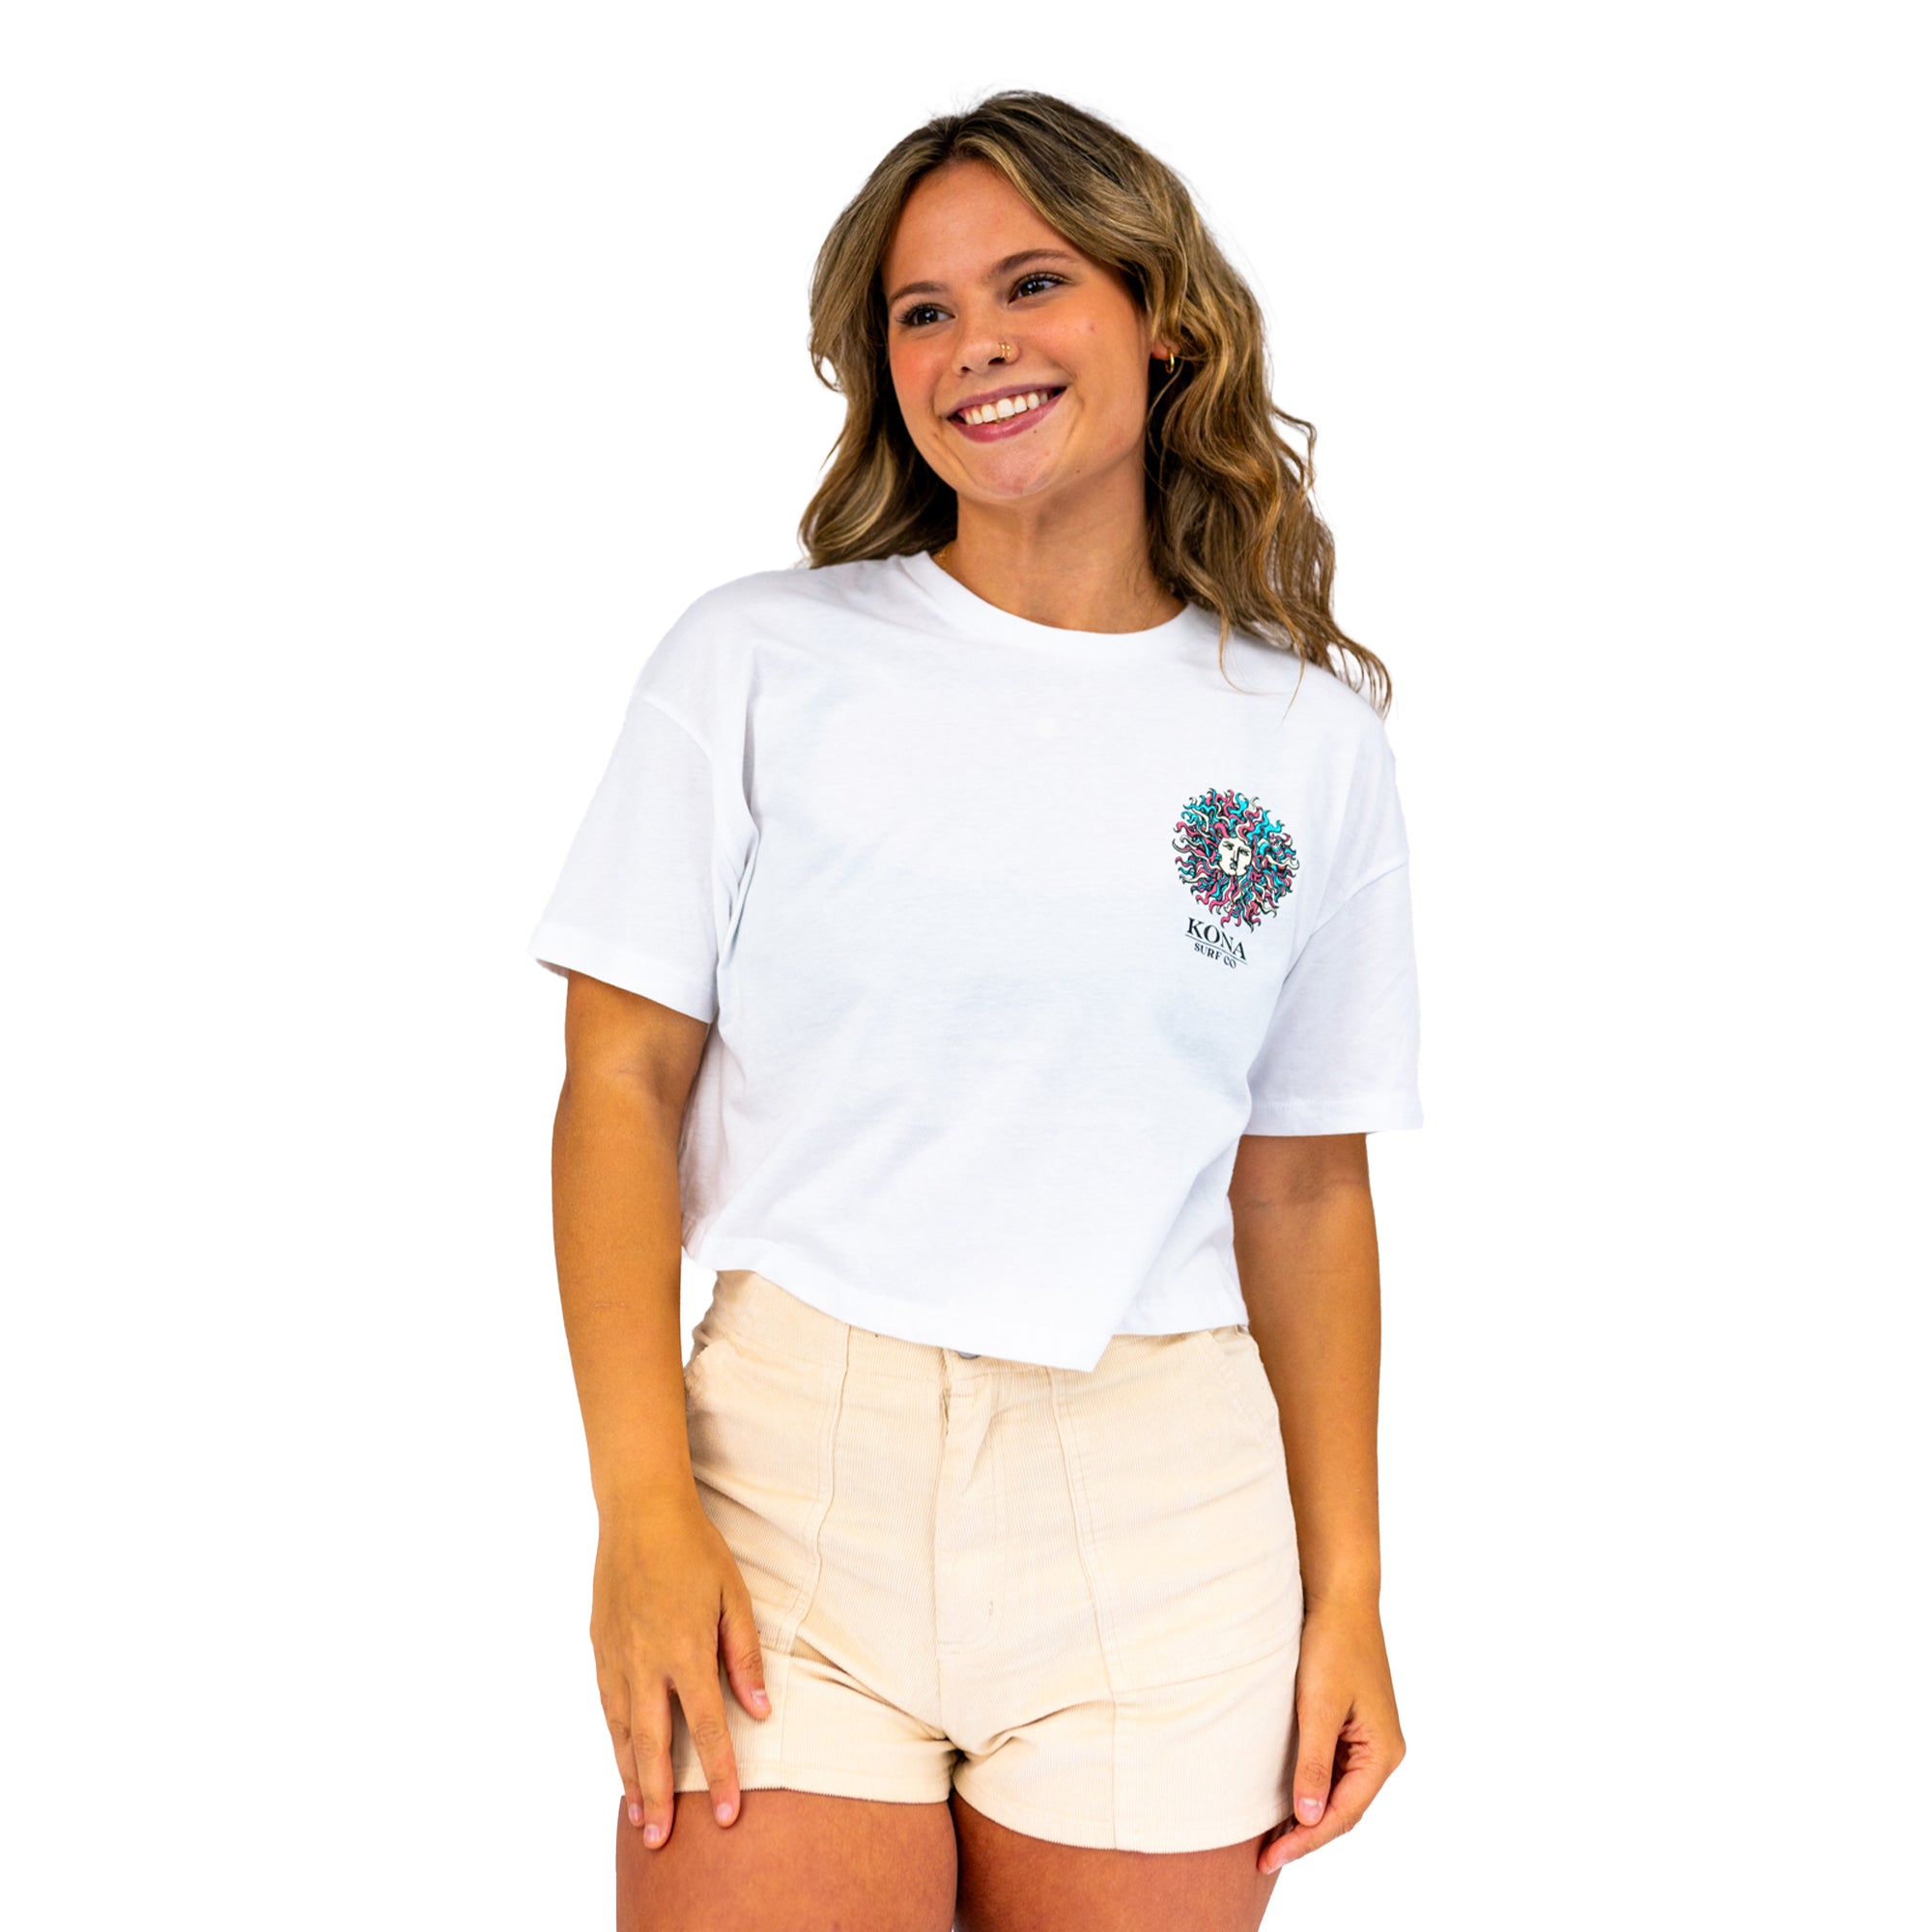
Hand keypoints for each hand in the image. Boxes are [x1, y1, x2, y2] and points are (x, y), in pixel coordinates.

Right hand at [591, 1485, 770, 1848]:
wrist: (639, 1510)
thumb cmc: (695, 1549)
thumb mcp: (734, 1596)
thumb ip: (745, 1655)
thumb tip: (759, 1709)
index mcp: (685, 1650)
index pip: (705, 1727)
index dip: (719, 1774)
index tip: (728, 1814)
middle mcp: (645, 1661)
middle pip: (652, 1744)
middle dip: (660, 1797)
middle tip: (661, 1841)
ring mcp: (616, 1656)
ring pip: (620, 1731)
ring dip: (629, 1777)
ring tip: (639, 1816)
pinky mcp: (599, 1646)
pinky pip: (605, 1704)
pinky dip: (612, 1739)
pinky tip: (620, 1760)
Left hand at [1258, 1594, 1405, 1872]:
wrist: (1339, 1597)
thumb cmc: (1332, 1646)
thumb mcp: (1319, 1707)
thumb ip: (1315, 1764)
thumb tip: (1309, 1819)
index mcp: (1383, 1753)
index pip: (1343, 1814)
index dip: (1307, 1840)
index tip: (1271, 1858)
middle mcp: (1382, 1751)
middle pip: (1344, 1809)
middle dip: (1307, 1835)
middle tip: (1265, 1857)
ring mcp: (1370, 1739)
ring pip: (1339, 1792)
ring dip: (1309, 1815)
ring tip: (1271, 1837)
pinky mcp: (1354, 1724)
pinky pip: (1335, 1770)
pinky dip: (1312, 1788)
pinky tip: (1287, 1798)